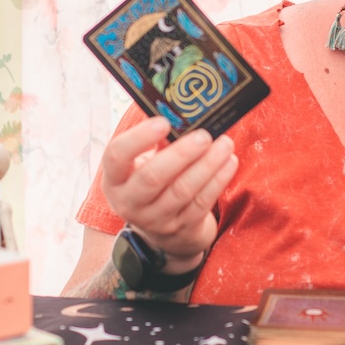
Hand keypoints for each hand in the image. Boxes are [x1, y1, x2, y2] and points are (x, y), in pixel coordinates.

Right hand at [101, 115, 237, 266]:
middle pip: (152, 177)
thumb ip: (157, 140)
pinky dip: (218, 181)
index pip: (117, 156)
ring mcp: (156, 219)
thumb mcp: (144, 162)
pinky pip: (202, 203)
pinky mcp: (182, 228)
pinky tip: (229, 162)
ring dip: (207, 165)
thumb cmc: (153, 180)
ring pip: (182, 191)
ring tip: (224, 144)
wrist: (163, 229)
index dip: (138, 138)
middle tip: (203, 136)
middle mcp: (130, 202)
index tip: (163, 122)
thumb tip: (181, 115)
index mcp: (115, 178)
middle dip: (181, 154)